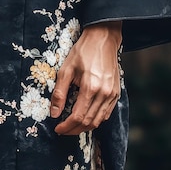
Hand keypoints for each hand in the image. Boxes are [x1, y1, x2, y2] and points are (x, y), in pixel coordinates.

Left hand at [51, 21, 121, 135]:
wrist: (102, 39)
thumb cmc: (82, 52)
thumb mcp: (66, 69)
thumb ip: (59, 93)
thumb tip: (54, 113)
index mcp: (90, 87)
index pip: (78, 116)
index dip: (66, 127)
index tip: (57, 129)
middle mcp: (104, 94)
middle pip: (89, 122)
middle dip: (74, 129)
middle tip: (62, 130)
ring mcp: (112, 94)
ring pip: (99, 121)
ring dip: (84, 127)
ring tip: (72, 126)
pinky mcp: (116, 93)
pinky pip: (106, 114)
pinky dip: (95, 120)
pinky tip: (86, 117)